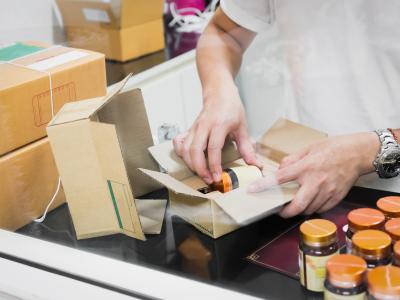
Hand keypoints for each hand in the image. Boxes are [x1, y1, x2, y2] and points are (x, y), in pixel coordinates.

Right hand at [173, 83, 261, 183]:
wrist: (219, 92)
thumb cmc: (231, 108)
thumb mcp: (242, 127)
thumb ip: (247, 148)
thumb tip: (255, 164)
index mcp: (219, 124)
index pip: (213, 148)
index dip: (214, 165)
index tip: (217, 177)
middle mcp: (204, 126)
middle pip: (195, 150)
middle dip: (200, 168)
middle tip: (208, 179)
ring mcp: (194, 128)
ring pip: (185, 149)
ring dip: (191, 164)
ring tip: (202, 173)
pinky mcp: (189, 129)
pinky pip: (179, 143)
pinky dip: (181, 154)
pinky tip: (189, 160)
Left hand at [248, 132, 379, 217]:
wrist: (358, 153)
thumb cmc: (333, 148)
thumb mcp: (309, 148)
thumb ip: (292, 160)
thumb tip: (281, 170)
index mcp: (306, 167)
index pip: (280, 179)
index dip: (264, 185)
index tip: (253, 190)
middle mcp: (316, 181)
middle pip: (297, 205)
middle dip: (285, 212)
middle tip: (279, 210)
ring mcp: (327, 191)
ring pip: (309, 210)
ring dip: (299, 210)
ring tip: (294, 205)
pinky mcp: (336, 198)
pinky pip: (321, 209)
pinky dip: (312, 208)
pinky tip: (309, 202)